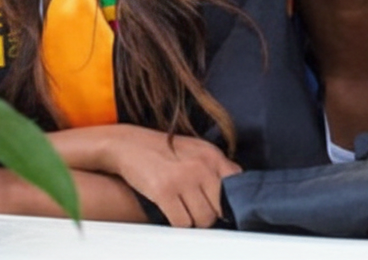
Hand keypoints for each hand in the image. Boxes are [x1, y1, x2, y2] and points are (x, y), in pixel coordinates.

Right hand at [100, 125, 240, 227]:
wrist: (130, 145)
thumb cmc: (164, 150)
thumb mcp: (197, 150)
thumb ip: (217, 167)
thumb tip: (236, 189)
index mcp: (212, 155)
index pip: (237, 186)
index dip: (230, 200)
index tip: (221, 204)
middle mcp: (201, 166)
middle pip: (220, 208)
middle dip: (211, 213)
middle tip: (199, 209)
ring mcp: (183, 179)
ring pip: (203, 219)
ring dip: (195, 220)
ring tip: (185, 210)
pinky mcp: (164, 191)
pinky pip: (182, 222)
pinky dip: (179, 222)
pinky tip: (173, 212)